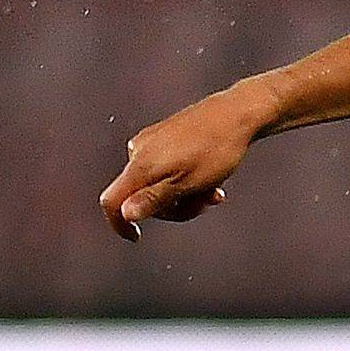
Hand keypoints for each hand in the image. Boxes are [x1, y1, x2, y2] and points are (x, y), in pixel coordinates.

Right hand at [99, 85, 264, 239]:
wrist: (237, 114)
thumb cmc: (216, 149)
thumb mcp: (186, 184)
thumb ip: (153, 199)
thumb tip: (125, 214)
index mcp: (140, 165)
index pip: (112, 201)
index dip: (120, 224)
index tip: (136, 236)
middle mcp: (139, 151)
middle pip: (140, 196)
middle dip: (171, 207)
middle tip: (202, 204)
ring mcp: (151, 142)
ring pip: (158, 184)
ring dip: (184, 195)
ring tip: (211, 190)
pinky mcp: (163, 136)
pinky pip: (166, 168)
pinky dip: (185, 179)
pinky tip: (209, 179)